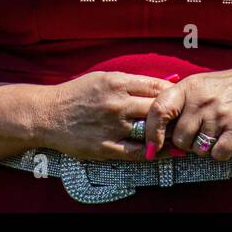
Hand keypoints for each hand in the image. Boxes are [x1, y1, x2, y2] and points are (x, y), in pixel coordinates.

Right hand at [38, 71, 174, 161]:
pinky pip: (137, 153)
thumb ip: (131, 82)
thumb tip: (163, 82)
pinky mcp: (105, 147)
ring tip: (181, 135)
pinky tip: (166, 152)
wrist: (47, 115)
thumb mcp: (103, 78)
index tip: (181, 98)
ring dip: (168, 134)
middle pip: (158, 108)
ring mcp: (111, 127)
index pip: (157, 86)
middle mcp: (116, 104)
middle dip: (174, 114)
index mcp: (117, 82)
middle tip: (184, 118)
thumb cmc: (76, 94)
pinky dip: (155, 153)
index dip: (174, 93)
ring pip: (150, 131)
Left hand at [144, 63, 231, 161]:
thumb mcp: (200, 85)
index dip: (151, 131)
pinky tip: (228, 139)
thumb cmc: (226, 89)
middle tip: (200, 132)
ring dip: (205, 147)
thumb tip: (152, 134)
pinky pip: (218, 154)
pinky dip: (220, 152)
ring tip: (217, 131)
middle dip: (187, 143)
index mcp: (189, 87)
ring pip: (198, 150)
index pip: (159, 110)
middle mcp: (202, 100)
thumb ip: (177, 104)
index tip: (152, 146)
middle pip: (180, 138)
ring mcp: (220, 115)